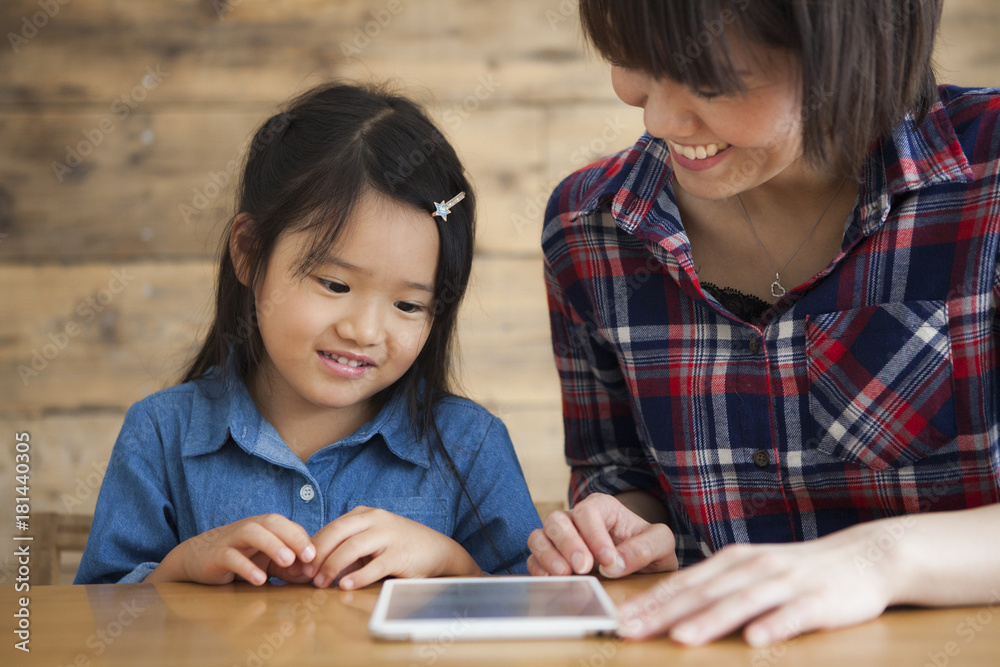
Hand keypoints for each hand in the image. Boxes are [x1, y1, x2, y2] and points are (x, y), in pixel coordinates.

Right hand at [149, 514, 315, 584]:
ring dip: (272, 545)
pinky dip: (246, 567)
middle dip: (293, 537)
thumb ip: (289, 567)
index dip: (303, 539)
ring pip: (253, 533)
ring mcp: (232, 539)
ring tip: (287, 561)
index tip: (316, 557)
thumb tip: (311, 574)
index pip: (288, 525)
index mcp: (264, 527)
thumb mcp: (267, 562)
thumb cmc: (240, 557)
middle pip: (273, 522)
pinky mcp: (216, 555)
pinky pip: (231, 557)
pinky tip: (259, 580)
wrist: (197, 558)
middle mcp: (250, 528)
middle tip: (309, 556)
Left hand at [304, 506, 481, 589]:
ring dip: (332, 566)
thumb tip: (316, 567)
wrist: (436, 551)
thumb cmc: (399, 547)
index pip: (331, 528)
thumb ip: (347, 549)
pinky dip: (357, 577)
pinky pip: (374, 566)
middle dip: (318, 555)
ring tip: (322, 583)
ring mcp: (388, 534)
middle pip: (337, 533)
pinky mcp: (400, 553)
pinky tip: (345, 586)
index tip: (301, 565)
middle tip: (307, 575)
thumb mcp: (371, 542)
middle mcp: (375, 519)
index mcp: (364, 514)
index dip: (313, 546)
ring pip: (352, 548)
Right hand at [526, 493, 676, 577]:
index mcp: (602, 507)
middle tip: (583, 567)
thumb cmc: (647, 547)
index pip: (588, 512)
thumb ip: (645, 548)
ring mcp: (560, 538)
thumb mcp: (661, 543)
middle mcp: (575, 519)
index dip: (595, 535)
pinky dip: (538, 568)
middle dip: (568, 543)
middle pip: (557, 520)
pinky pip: (533, 558)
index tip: (608, 560)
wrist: (641, 562)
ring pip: (539, 535)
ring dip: (548, 555)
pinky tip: (554, 580)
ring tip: (564, 574)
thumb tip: (614, 564)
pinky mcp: (550, 558)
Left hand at [616, 519, 906, 646]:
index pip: (684, 582)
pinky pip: (792, 616)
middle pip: (703, 593)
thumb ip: (716, 586)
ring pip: (741, 603)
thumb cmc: (799, 570)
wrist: (864, 557)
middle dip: (663, 614)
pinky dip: (772, 627)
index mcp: (734, 561)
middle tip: (630, 631)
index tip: (619, 619)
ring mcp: (786, 583)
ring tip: (681, 638)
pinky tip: (754, 641)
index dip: (650, 601)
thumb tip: (670, 606)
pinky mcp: (819, 601)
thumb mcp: (752, 571)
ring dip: (710, 621)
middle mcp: (754, 567)